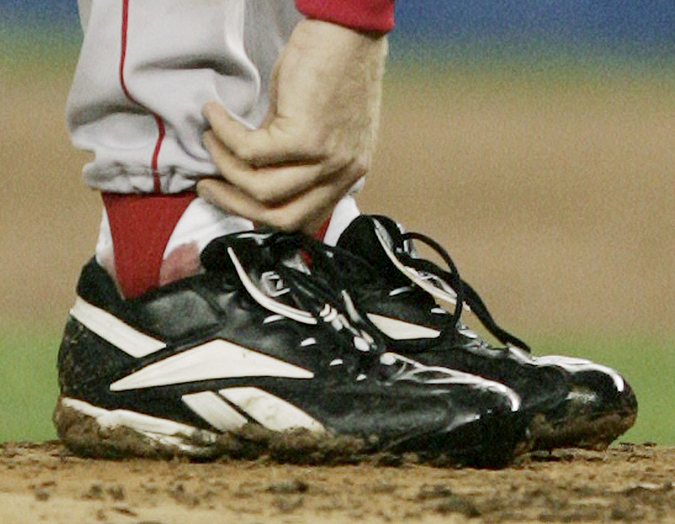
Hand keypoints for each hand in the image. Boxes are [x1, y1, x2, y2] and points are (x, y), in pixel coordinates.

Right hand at [197, 19, 387, 232]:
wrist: (346, 31)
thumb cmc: (329, 71)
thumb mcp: (315, 129)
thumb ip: (291, 159)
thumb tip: (247, 173)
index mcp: (346, 176)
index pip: (303, 219)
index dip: (262, 216)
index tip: (234, 200)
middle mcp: (342, 173)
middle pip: (282, 217)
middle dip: (236, 205)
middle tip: (207, 187)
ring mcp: (327, 158)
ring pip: (263, 189)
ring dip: (226, 168)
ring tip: (210, 143)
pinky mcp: (307, 136)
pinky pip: (250, 151)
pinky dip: (225, 135)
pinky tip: (215, 116)